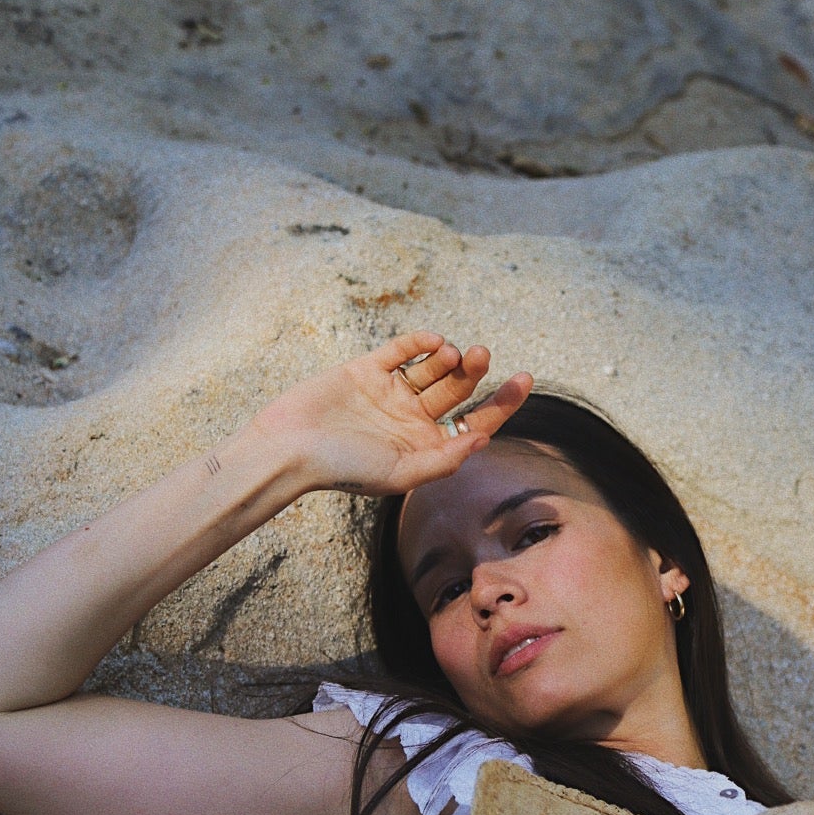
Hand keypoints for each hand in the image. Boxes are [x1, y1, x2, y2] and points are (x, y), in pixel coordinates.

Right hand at [245, 332, 532, 496]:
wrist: (289, 449)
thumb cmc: (344, 470)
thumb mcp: (400, 473)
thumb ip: (443, 459)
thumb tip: (483, 439)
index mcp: (427, 448)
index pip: (475, 423)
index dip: (502, 404)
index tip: (523, 380)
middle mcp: (413, 420)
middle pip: (458, 391)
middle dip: (475, 373)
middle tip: (482, 355)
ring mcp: (392, 393)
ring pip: (433, 368)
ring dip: (449, 357)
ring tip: (455, 353)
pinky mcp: (368, 370)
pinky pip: (402, 351)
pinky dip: (419, 342)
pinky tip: (432, 340)